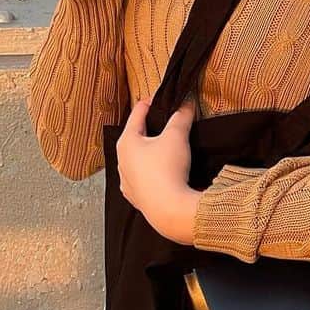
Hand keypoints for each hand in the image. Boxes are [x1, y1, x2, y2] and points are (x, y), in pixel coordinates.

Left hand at [116, 96, 203, 244]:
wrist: (169, 210)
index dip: (149, 104)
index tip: (158, 99)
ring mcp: (127, 181)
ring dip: (150, 152)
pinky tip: (162, 172)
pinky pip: (142, 178)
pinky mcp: (136, 197)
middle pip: (136, 137)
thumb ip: (182, 115)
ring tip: (165, 148)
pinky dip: (151, 172)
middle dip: (150, 128)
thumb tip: (187, 102)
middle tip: (165, 122)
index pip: (137, 114)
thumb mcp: (177, 135)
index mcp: (127, 142)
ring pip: (138, 159)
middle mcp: (122, 161)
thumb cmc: (167, 169)